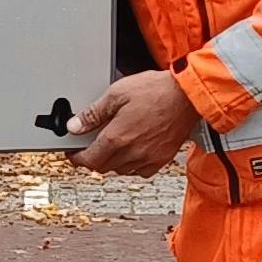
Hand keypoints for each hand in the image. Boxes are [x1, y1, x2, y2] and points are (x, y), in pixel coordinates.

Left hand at [70, 70, 201, 176]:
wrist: (188, 95)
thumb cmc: (157, 90)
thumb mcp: (117, 93)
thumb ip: (93, 113)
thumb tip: (75, 125)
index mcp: (117, 137)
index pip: (89, 159)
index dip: (77, 158)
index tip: (73, 153)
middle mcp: (132, 152)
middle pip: (103, 167)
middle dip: (93, 159)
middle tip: (89, 148)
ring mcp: (149, 158)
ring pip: (121, 170)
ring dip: (111, 162)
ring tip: (110, 146)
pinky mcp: (163, 158)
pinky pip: (141, 171)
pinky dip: (132, 165)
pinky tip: (132, 152)